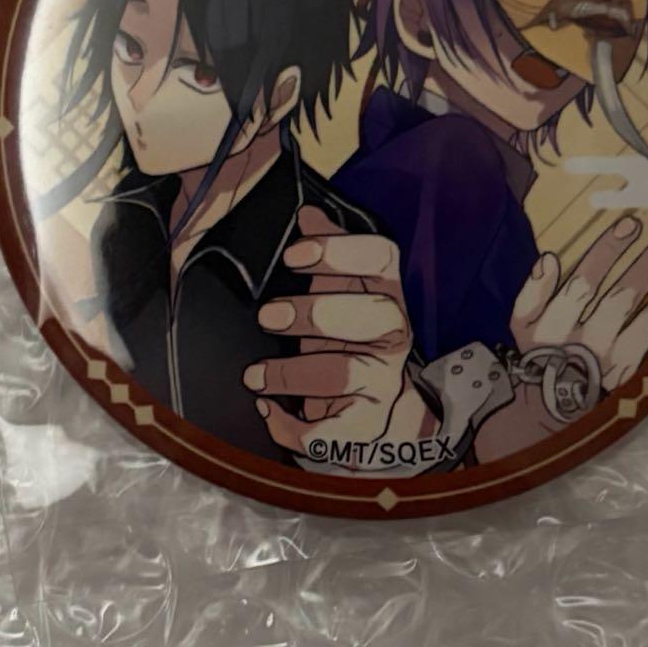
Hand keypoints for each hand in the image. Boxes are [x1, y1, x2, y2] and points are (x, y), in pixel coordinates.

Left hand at [244, 206, 430, 466]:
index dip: (341, 251)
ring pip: (347, 373)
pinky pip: (332, 434)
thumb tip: (308, 214)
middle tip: (266, 316)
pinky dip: (293, 427)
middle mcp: (393, 336)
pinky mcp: (365, 430)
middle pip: (375, 315)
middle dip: (318, 312)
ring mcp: (383, 383)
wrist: (374, 419)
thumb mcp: (337, 298)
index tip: (294, 254)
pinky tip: (267, 410)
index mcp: (385, 294)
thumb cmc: (347, 346)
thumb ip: (326, 256)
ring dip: (292, 372)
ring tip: (253, 375)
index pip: (382, 259)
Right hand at [474, 216, 647, 459]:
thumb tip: (549, 258)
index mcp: (556, 326)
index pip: (584, 282)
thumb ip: (532, 292)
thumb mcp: (522, 325)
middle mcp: (589, 342)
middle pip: (625, 296)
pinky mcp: (640, 372)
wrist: (555, 411)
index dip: (607, 253)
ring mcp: (618, 359)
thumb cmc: (542, 354)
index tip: (630, 224)